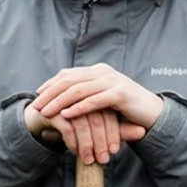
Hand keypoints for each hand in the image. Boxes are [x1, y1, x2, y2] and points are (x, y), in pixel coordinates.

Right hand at [24, 99, 135, 163]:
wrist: (41, 119)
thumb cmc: (75, 122)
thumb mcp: (98, 127)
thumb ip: (119, 129)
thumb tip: (142, 132)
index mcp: (96, 94)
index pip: (109, 114)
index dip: (114, 133)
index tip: (115, 152)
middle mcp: (83, 95)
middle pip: (98, 118)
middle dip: (101, 142)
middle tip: (104, 159)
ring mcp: (67, 100)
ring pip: (83, 124)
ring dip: (87, 145)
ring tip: (89, 161)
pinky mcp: (54, 109)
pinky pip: (68, 128)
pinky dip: (73, 142)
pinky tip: (75, 152)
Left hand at [31, 64, 163, 154]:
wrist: (151, 113)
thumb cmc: (124, 109)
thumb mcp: (102, 98)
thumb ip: (86, 94)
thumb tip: (62, 100)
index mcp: (98, 71)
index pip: (69, 74)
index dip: (51, 84)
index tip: (37, 95)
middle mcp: (103, 72)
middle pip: (70, 80)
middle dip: (50, 94)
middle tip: (36, 106)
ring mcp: (112, 82)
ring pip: (79, 90)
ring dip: (60, 102)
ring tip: (46, 112)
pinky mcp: (120, 94)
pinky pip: (94, 101)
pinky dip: (78, 108)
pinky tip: (66, 115)